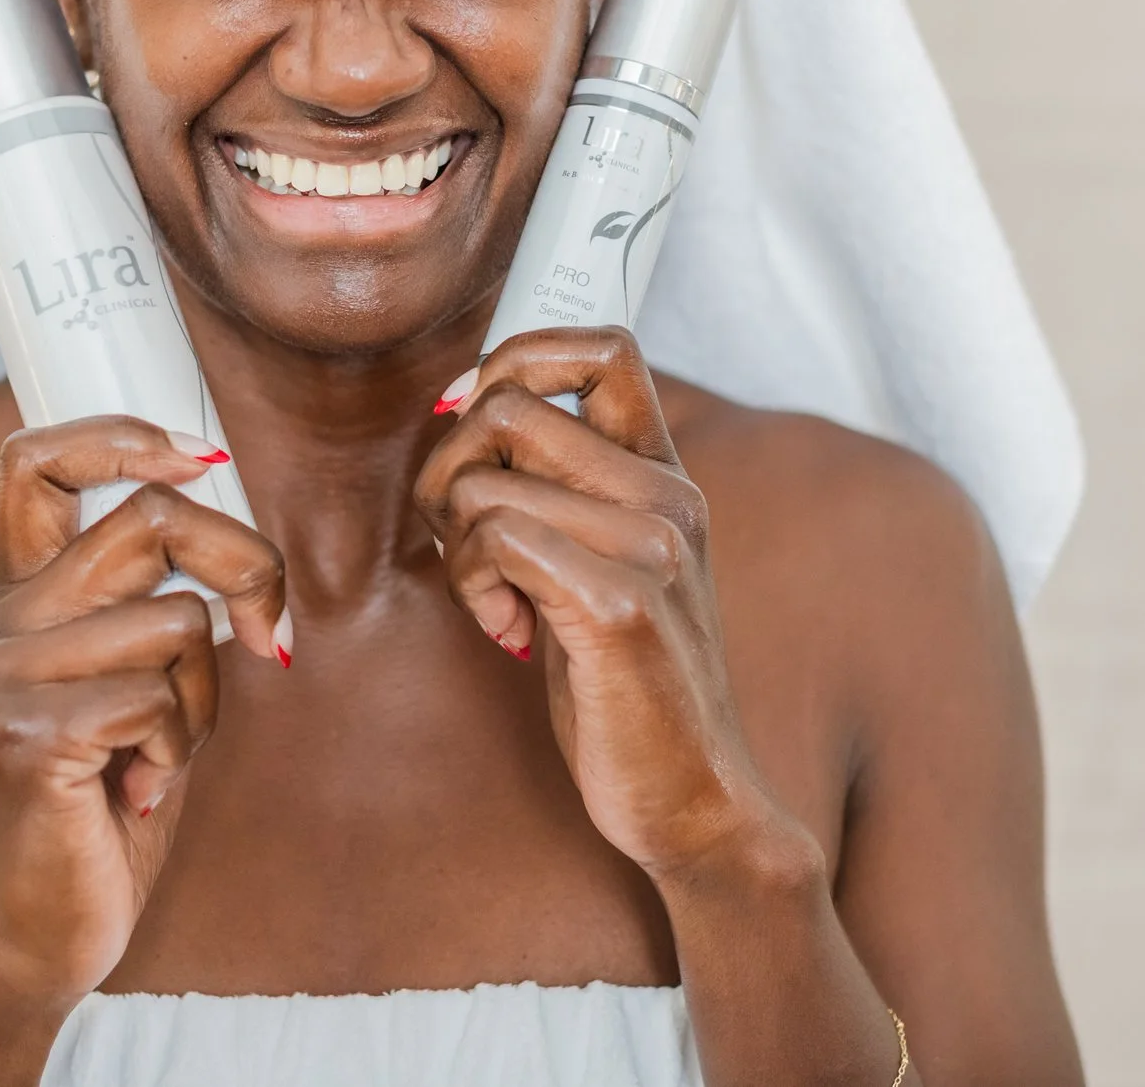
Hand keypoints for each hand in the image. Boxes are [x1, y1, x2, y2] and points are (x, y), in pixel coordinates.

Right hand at [0, 417, 288, 1031]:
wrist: (40, 928)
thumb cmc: (110, 798)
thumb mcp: (146, 676)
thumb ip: (168, 596)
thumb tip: (235, 517)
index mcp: (25, 594)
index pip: (38, 459)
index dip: (123, 435)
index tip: (202, 459)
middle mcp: (3, 620)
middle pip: (151, 521)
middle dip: (245, 565)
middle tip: (265, 636)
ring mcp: (3, 676)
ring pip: (173, 621)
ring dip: (205, 698)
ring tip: (161, 755)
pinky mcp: (24, 735)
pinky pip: (158, 697)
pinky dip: (179, 748)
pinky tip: (138, 791)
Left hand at [415, 329, 791, 880]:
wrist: (695, 802)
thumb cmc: (627, 689)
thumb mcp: (601, 567)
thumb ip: (558, 492)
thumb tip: (464, 413)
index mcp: (665, 478)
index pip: (603, 344)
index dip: (516, 361)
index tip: (481, 435)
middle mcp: (669, 497)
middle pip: (507, 405)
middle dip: (449, 468)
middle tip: (468, 543)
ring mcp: (652, 548)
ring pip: (484, 480)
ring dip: (458, 544)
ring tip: (500, 603)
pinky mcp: (622, 606)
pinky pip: (496, 539)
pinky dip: (475, 584)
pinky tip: (511, 632)